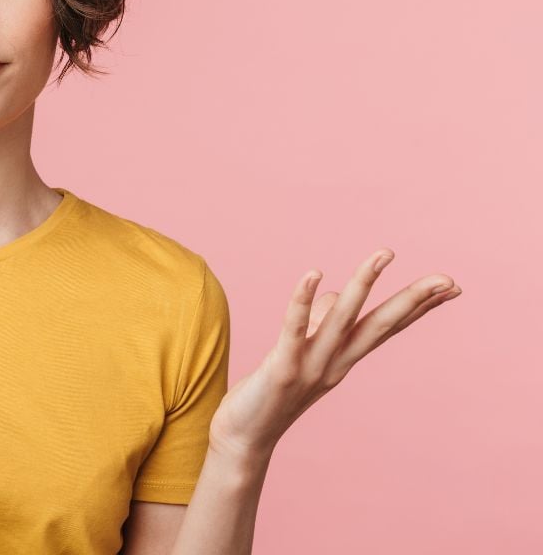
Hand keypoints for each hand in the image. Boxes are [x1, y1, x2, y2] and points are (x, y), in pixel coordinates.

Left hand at [206, 248, 461, 462]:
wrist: (244, 441)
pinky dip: (304, 300)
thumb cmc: (270, 394)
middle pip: (380, 325)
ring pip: (343, 319)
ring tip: (385, 253)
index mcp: (342, 360)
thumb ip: (318, 323)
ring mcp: (310, 367)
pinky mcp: (281, 369)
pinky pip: (294, 329)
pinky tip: (313, 273)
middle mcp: (334, 363)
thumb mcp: (300, 353)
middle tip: (447, 277)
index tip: (451, 286)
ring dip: (363, 284)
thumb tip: (332, 290)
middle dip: (413, 299)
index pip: (387, 327)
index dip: (418, 307)